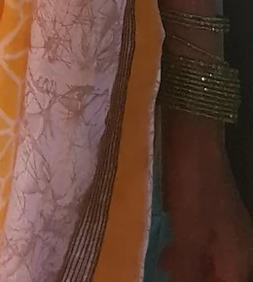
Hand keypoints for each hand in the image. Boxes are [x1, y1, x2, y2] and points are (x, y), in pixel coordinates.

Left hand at [162, 115, 252, 281]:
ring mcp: (222, 225)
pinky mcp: (206, 210)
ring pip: (208, 260)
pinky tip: (166, 250)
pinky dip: (184, 250)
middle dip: (195, 279)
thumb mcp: (188, 233)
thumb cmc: (193, 185)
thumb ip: (188, 270)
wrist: (192, 135)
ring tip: (164, 268)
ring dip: (189, 269)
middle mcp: (237, 244)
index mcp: (239, 255)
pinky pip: (199, 241)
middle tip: (169, 278)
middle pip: (219, 276)